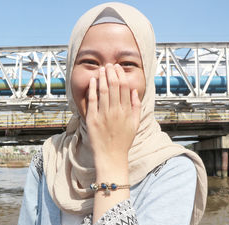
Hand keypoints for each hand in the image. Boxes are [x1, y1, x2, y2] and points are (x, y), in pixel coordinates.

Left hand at [85, 63, 140, 178]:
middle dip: (111, 72)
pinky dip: (92, 89)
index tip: (118, 68)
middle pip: (114, 86)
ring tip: (102, 69)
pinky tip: (93, 80)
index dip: (121, 75)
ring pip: (103, 90)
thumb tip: (135, 92)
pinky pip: (92, 100)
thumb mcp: (135, 124)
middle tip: (109, 65)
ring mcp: (104, 115)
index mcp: (127, 111)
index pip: (125, 87)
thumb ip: (136, 107)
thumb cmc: (123, 141)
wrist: (111, 156)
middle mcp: (116, 111)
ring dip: (102, 77)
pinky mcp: (92, 119)